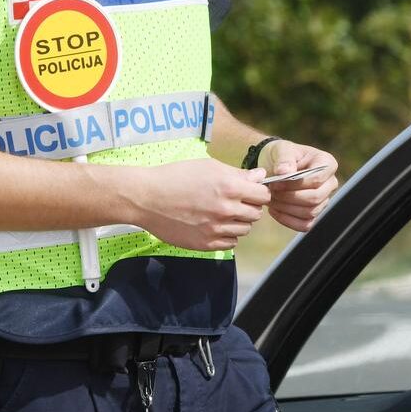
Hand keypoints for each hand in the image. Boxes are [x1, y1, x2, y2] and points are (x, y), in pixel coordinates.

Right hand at [134, 158, 271, 250]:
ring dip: (238, 222)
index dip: (258, 192)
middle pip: (256, 214)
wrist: (147, 198)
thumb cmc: (176, 177)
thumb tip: (260, 176)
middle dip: (249, 207)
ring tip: (221, 213)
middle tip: (235, 202)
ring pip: (244, 230)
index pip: (263, 196)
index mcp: (229, 188)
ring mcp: (216, 229)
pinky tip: (214, 225)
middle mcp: (226, 210)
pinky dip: (227, 235)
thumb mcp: (208, 166)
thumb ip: (238, 173)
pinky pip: (230, 243)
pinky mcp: (205, 244)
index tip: (250, 192)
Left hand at [260, 140, 339, 232]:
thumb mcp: (282, 150)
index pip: (316, 180)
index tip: (275, 183)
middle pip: (314, 198)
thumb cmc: (282, 155)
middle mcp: (329, 183)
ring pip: (309, 212)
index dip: (295, 184)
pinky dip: (288, 220)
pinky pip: (305, 224)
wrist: (276, 165)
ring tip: (270, 199)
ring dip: (286, 208)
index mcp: (327, 163)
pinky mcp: (314, 213)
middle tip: (271, 193)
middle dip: (289, 198)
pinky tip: (274, 210)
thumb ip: (284, 159)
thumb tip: (285, 172)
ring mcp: (323, 200)